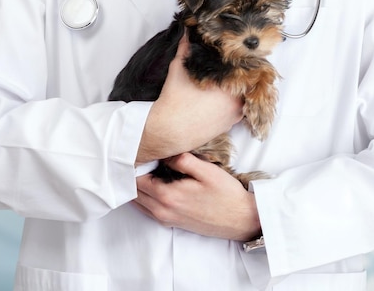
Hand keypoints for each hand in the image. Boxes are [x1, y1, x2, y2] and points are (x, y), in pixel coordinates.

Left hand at [134, 153, 261, 240]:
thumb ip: (182, 160)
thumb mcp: (207, 171)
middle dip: (134, 174)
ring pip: (138, 202)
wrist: (240, 219)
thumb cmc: (226, 194)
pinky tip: (158, 184)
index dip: (136, 164)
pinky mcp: (172, 222)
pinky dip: (146, 197)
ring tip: (150, 169)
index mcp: (167, 196)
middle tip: (145, 158)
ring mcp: (166, 218)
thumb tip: (164, 154)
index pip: (135, 179)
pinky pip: (148, 209)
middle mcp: (162, 210)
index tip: (143, 151)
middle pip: (133, 191)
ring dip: (138, 186)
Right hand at [135, 35, 242, 163]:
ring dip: (239, 89)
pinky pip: (239, 109)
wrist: (168, 130)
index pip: (245, 66)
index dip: (242, 58)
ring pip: (244, 96)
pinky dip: (234, 102)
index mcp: (228, 84)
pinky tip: (224, 97)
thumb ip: (186, 48)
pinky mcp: (230, 124)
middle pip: (247, 82)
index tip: (237, 53)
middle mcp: (236, 99)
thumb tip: (187, 32)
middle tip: (233, 67)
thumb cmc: (173, 100)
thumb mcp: (179, 69)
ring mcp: (235, 114)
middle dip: (241, 74)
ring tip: (228, 81)